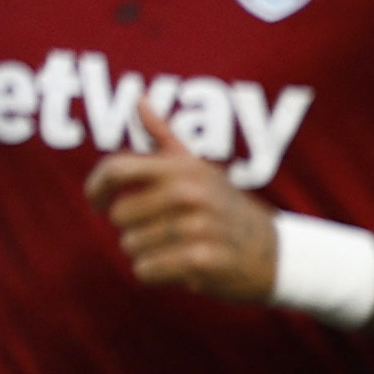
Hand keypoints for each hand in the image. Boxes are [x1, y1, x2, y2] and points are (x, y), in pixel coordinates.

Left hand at [90, 147, 275, 300]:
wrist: (277, 254)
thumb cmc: (228, 210)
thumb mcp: (200, 169)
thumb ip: (164, 136)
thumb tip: (139, 98)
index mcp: (184, 168)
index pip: (117, 168)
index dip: (96, 186)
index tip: (97, 201)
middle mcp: (190, 193)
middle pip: (120, 214)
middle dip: (132, 229)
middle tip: (162, 232)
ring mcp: (197, 226)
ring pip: (131, 245)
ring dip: (146, 253)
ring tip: (176, 249)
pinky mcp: (201, 261)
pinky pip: (145, 270)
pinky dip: (155, 274)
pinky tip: (179, 269)